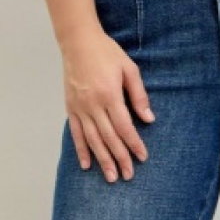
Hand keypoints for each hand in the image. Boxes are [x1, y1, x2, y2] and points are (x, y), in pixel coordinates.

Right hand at [62, 25, 154, 180]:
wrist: (78, 42)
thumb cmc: (106, 53)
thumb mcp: (129, 69)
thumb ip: (139, 95)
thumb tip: (149, 119)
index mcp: (109, 95)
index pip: (124, 127)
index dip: (134, 144)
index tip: (142, 157)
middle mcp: (93, 105)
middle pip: (109, 138)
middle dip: (120, 158)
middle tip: (128, 175)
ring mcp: (80, 108)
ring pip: (92, 140)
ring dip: (102, 160)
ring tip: (111, 177)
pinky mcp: (70, 108)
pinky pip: (76, 133)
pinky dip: (81, 150)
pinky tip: (86, 164)